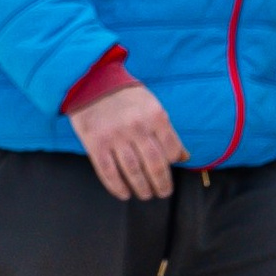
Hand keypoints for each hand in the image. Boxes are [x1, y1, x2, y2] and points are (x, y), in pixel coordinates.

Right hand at [73, 81, 183, 203]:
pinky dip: (117, 187)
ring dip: (142, 188)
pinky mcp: (95, 143)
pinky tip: (124, 194)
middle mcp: (137, 127)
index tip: (169, 170)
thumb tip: (184, 156)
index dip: (172, 164)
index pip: (171, 151)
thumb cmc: (126, 96)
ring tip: (145, 195)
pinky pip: (109, 172)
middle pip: (155, 165)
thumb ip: (166, 131)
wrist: (91, 81)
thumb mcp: (151, 106)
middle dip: (162, 184)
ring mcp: (115, 136)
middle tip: (162, 193)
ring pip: (133, 172)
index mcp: (155, 116)